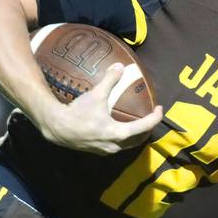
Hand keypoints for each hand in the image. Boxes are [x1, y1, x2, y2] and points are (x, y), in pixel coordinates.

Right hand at [42, 63, 163, 154]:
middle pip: (138, 140)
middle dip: (146, 129)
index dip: (155, 117)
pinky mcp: (97, 151)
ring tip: (136, 124)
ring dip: (134, 136)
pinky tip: (117, 130)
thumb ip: (110, 80)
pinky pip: (115, 146)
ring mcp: (106, 151)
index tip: (159, 109)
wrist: (57, 128)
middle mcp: (115, 145)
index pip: (144, 126)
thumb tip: (120, 66)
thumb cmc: (78, 113)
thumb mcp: (96, 95)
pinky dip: (122, 139)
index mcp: (118, 133)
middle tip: (149, 117)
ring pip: (127, 145)